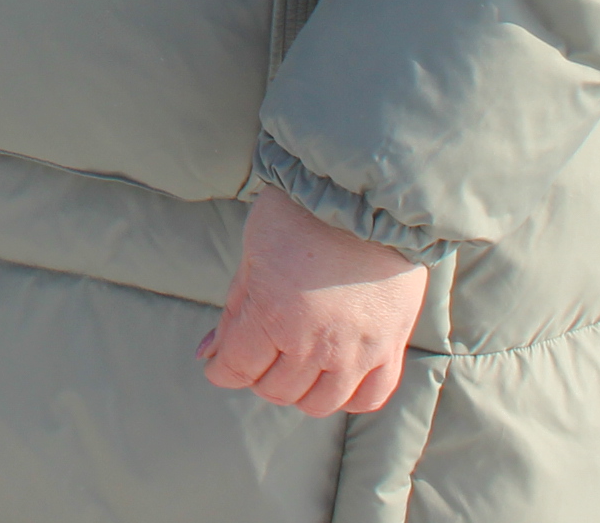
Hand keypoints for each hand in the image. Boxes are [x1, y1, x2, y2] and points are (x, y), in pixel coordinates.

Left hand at [199, 185, 427, 416]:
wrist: (365, 196)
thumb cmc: (298, 217)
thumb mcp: (251, 256)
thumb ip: (234, 311)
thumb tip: (208, 354)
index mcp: (273, 316)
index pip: (237, 369)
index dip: (222, 371)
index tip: (219, 367)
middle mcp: (315, 343)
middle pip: (277, 390)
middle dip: (257, 377)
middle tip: (257, 356)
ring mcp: (357, 350)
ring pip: (320, 403)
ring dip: (299, 392)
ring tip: (294, 366)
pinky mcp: (390, 346)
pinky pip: (370, 396)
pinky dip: (348, 397)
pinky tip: (335, 378)